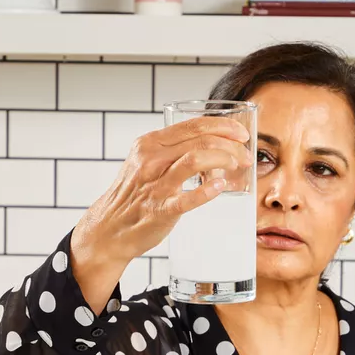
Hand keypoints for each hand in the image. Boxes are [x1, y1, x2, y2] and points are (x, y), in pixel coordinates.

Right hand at [69, 116, 251, 306]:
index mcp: (150, 144)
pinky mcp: (160, 210)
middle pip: (200, 140)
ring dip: (224, 160)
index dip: (223, 126)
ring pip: (196, 160)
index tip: (241, 134)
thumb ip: (173, 151)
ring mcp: (155, 185)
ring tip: (238, 167)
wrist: (109, 228)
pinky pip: (187, 198)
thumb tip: (212, 146)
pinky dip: (207, 191)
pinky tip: (221, 187)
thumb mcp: (146, 162)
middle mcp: (151, 159)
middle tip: (245, 156)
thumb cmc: (134, 195)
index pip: (193, 125)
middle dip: (230, 145)